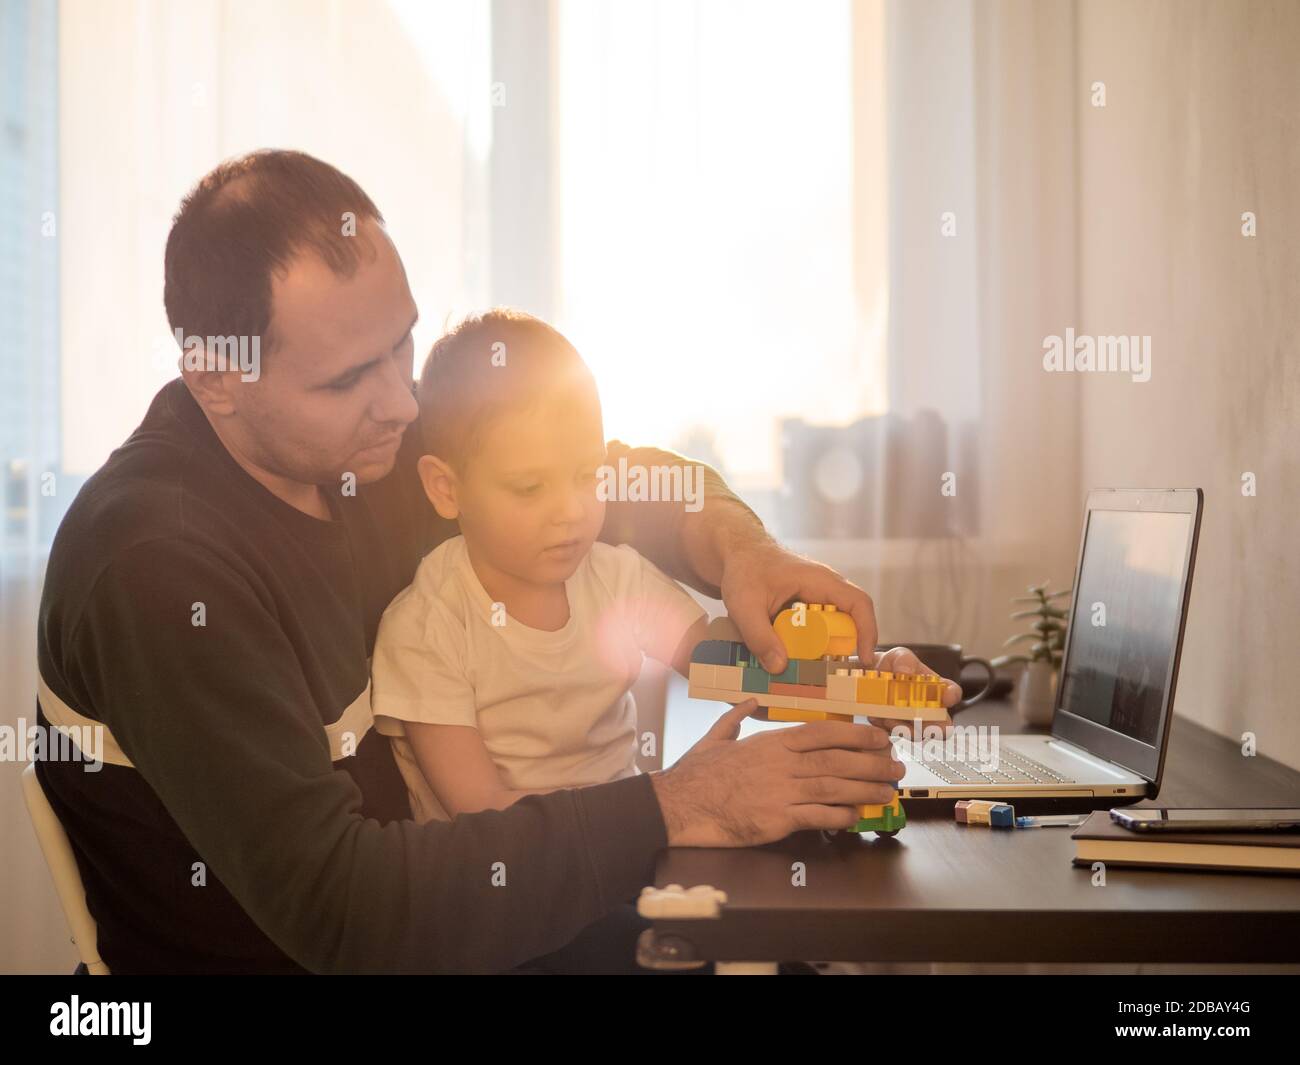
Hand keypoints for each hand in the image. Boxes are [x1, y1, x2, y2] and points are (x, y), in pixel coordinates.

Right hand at [650, 699, 904, 846]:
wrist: (680, 805)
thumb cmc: (696, 773)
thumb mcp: (715, 737)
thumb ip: (737, 718)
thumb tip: (750, 701)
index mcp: (771, 741)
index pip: (824, 732)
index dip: (857, 734)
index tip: (879, 736)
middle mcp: (781, 763)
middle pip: (838, 760)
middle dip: (872, 763)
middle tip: (896, 766)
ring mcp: (781, 791)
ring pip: (835, 787)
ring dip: (867, 789)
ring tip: (888, 791)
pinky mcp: (777, 820)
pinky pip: (817, 816)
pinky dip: (841, 815)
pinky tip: (857, 815)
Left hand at [719, 539, 876, 674]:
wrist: (736, 553)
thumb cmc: (743, 568)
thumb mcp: (744, 605)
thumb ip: (759, 636)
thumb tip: (780, 668)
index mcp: (820, 581)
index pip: (859, 604)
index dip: (867, 632)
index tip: (864, 659)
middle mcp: (824, 590)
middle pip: (847, 622)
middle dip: (841, 650)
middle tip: (828, 676)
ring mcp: (815, 599)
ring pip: (830, 629)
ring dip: (821, 651)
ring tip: (806, 673)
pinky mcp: (803, 610)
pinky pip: (814, 631)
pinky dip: (807, 647)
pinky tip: (790, 661)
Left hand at [865, 646, 961, 738]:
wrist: (868, 677)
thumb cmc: (892, 666)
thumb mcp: (899, 656)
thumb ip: (905, 660)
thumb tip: (904, 672)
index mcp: (935, 688)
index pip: (952, 693)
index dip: (952, 696)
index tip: (947, 697)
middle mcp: (928, 708)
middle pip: (940, 724)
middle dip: (934, 727)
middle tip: (923, 724)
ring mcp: (912, 722)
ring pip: (916, 733)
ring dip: (905, 727)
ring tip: (890, 716)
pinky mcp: (895, 730)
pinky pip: (895, 735)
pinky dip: (887, 727)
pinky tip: (880, 718)